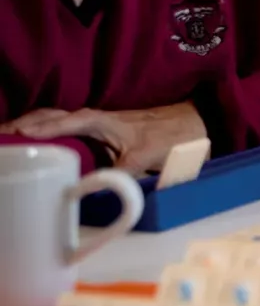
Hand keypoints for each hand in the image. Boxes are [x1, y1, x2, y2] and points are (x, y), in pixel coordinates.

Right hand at [2, 102, 207, 175]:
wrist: (194, 124)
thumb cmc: (170, 137)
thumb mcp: (145, 158)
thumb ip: (121, 173)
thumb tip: (97, 188)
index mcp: (98, 121)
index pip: (59, 123)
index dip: (36, 129)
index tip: (14, 136)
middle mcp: (90, 118)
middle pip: (47, 117)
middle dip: (19, 126)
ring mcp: (92, 123)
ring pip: (51, 120)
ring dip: (27, 127)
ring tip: (4, 140)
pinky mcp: (95, 131)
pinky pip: (61, 128)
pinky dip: (42, 131)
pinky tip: (30, 144)